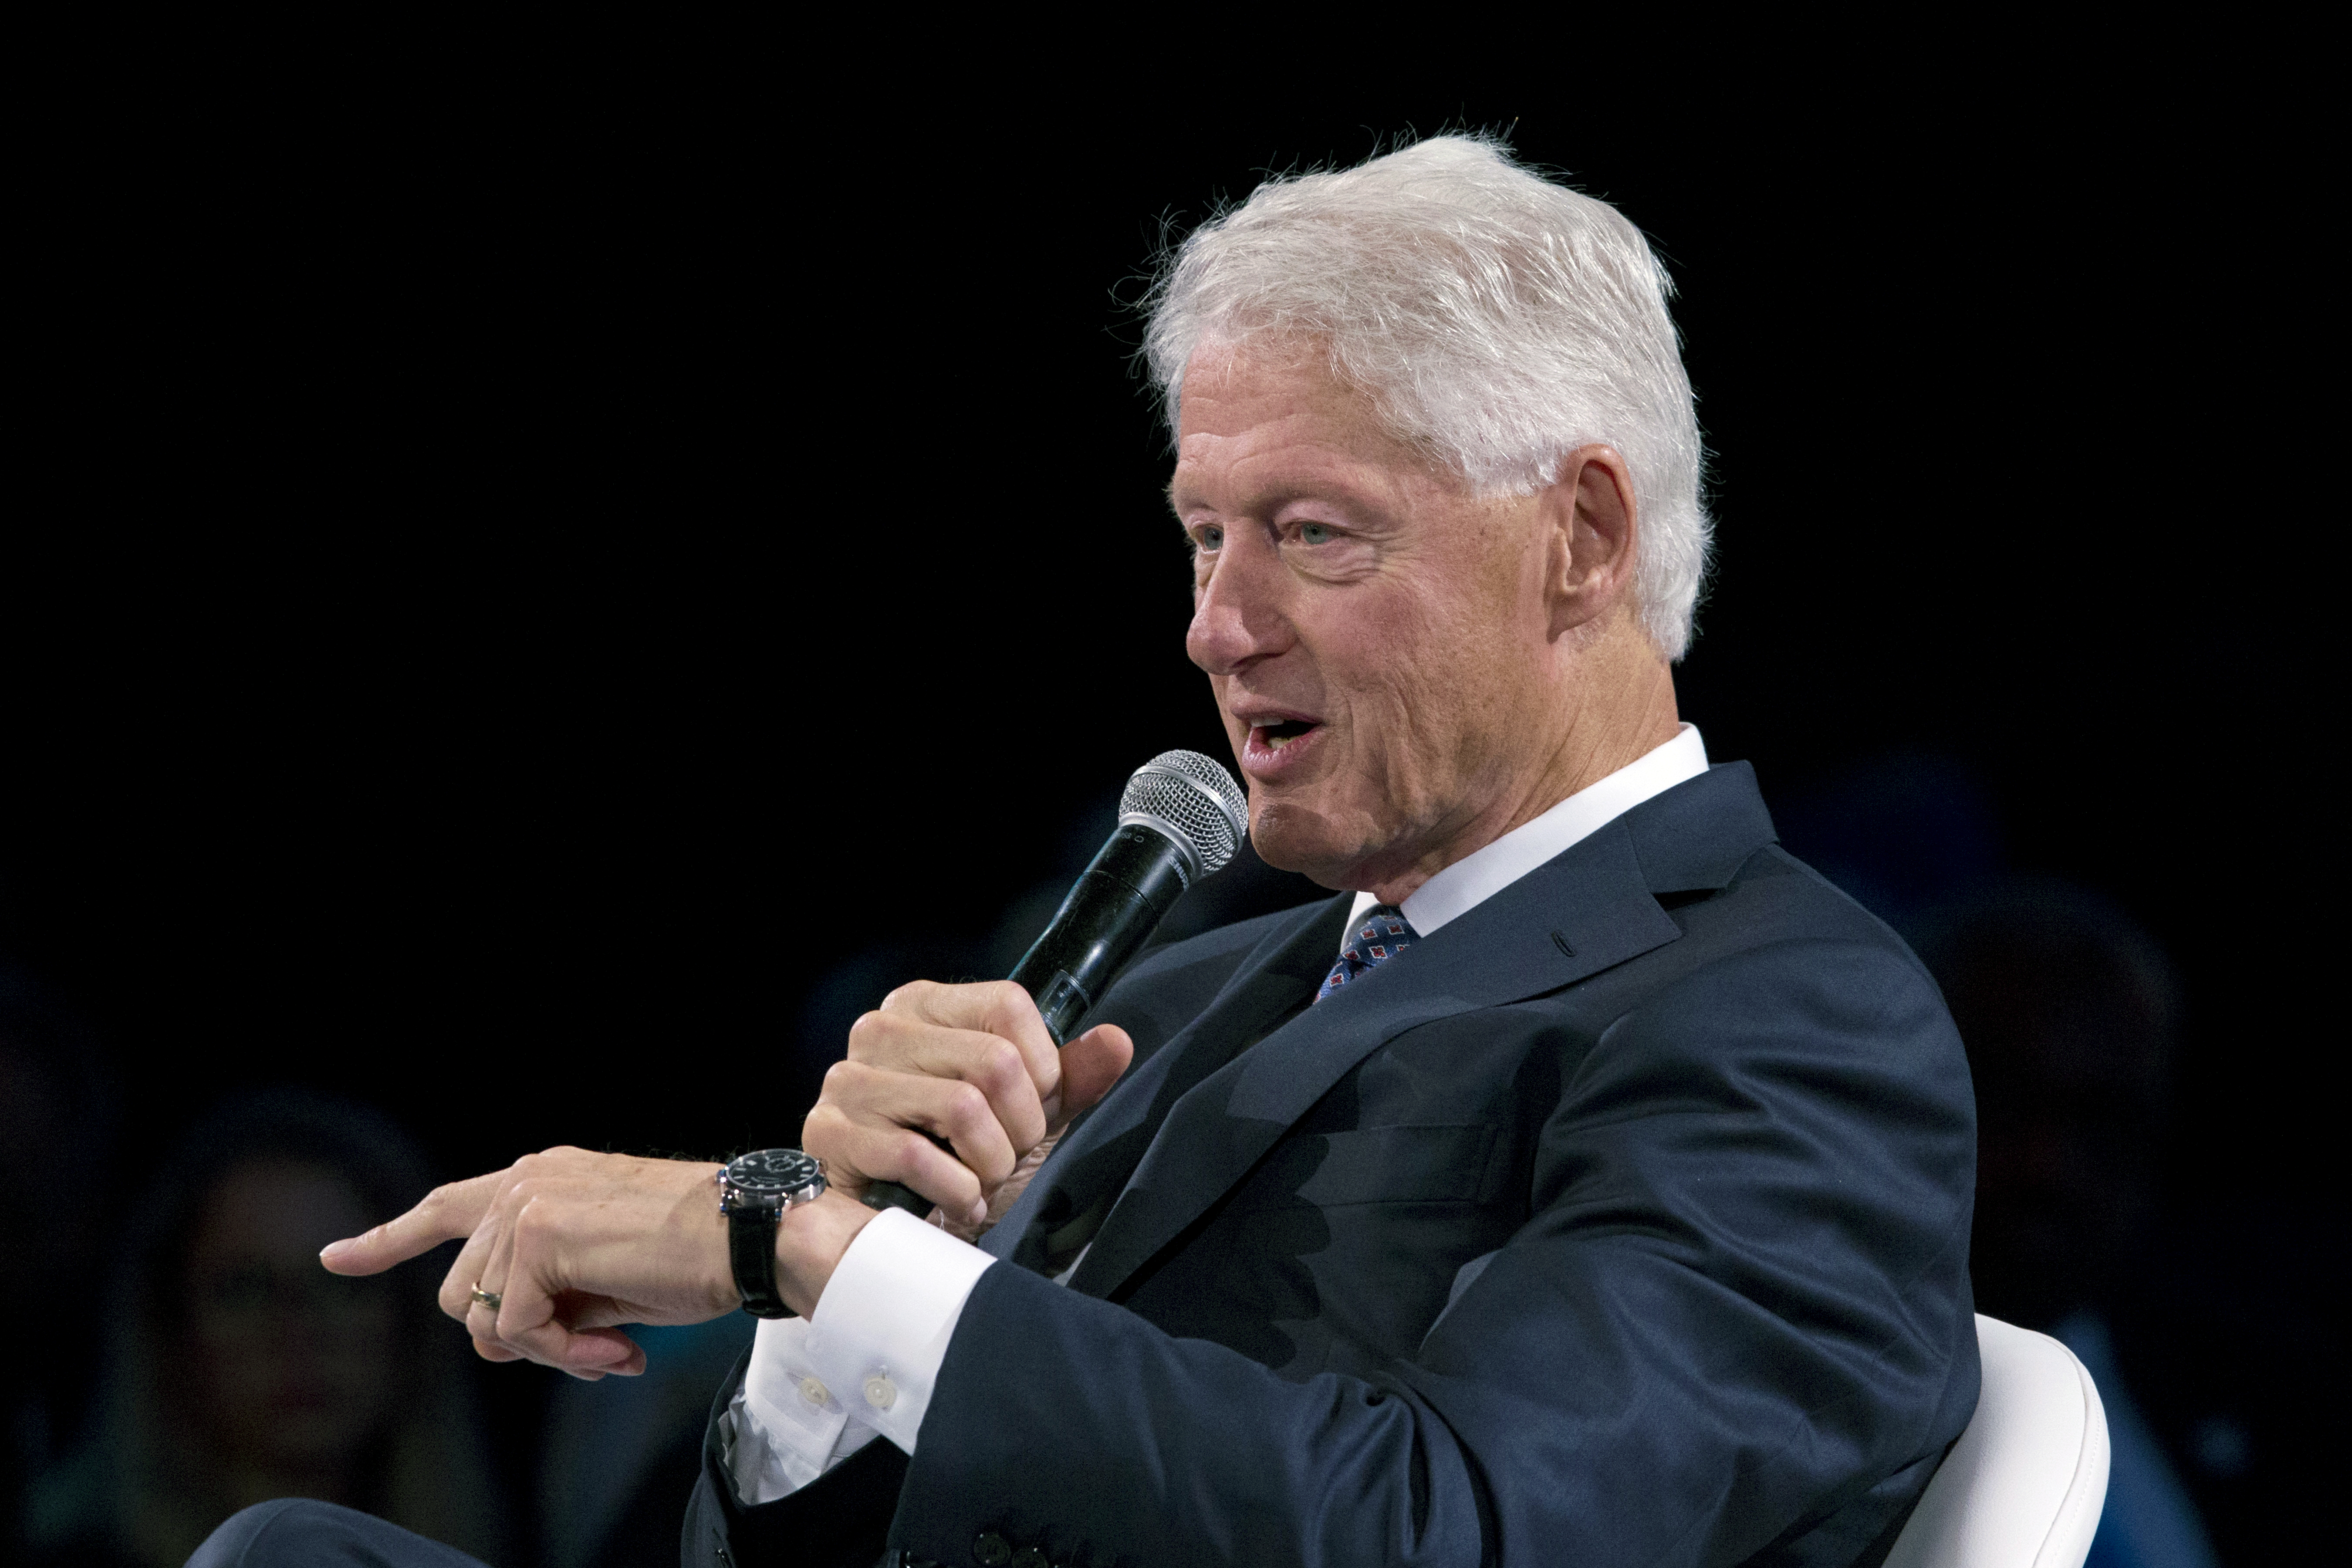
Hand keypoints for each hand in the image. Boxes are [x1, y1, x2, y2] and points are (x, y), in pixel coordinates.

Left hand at [317, 1146, 869, 1376]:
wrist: (746, 1236)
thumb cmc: (692, 1255)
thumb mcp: (603, 1271)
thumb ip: (547, 1287)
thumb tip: (512, 1334)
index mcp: (544, 1179)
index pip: (447, 1207)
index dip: (387, 1240)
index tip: (335, 1260)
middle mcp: (526, 1182)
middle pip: (465, 1294)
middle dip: (522, 1339)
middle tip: (595, 1350)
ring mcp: (527, 1205)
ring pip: (484, 1319)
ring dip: (545, 1350)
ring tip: (611, 1347)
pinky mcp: (537, 1236)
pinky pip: (518, 1329)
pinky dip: (565, 1355)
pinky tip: (618, 1348)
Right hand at [803, 979, 1133, 1226]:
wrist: (883, 1227)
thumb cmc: (952, 1160)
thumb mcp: (1021, 1116)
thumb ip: (1068, 1078)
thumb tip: (1117, 1041)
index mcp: (925, 1006)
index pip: (1009, 1005)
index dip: (1041, 1068)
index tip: (1031, 1108)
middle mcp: (881, 1030)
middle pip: (994, 1061)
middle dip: (1019, 1128)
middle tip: (1004, 1156)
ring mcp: (848, 1079)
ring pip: (962, 1107)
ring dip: (988, 1164)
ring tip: (978, 1180)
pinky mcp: (829, 1132)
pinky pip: (917, 1156)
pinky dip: (954, 1192)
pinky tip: (955, 1202)